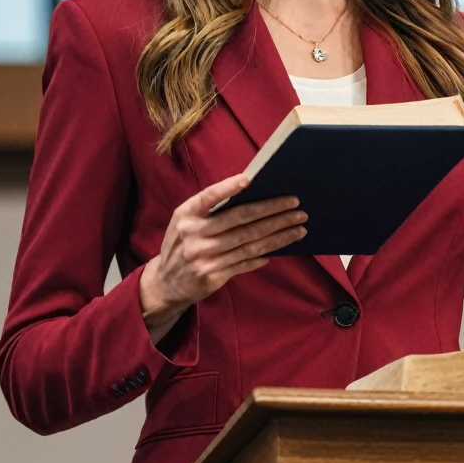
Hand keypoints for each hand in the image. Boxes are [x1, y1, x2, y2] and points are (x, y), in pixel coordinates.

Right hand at [139, 174, 306, 344]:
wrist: (165, 283)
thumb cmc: (182, 244)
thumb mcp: (184, 222)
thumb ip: (208, 209)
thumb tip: (249, 196)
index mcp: (186, 215)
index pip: (209, 197)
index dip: (228, 187)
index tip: (250, 179)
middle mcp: (194, 235)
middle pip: (240, 220)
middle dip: (272, 211)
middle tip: (296, 205)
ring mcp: (204, 257)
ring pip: (249, 243)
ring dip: (278, 234)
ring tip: (298, 227)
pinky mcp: (213, 276)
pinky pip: (245, 262)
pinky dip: (264, 255)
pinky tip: (280, 247)